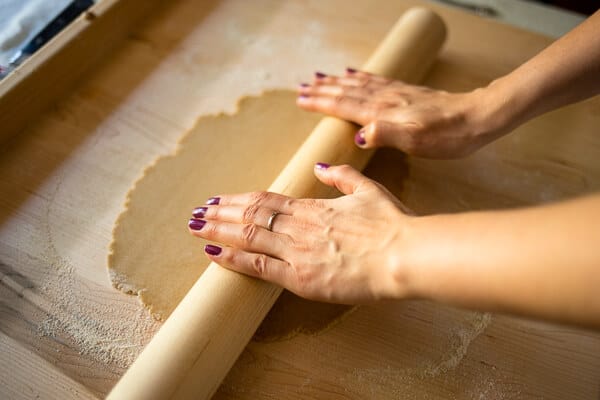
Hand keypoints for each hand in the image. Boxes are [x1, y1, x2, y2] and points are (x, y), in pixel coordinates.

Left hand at [187, 164, 412, 303]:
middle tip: (196, 212)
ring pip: (247, 237)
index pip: (265, 200)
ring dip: (218, 231)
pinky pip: (258, 268)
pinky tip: (213, 253)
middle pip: (249, 216)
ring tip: (194, 227)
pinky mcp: (300, 279)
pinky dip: (233, 259)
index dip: (238, 200)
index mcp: (312, 207)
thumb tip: (320, 167)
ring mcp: (296, 253)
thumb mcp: (368, 191)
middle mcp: (298, 227)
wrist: (403, 256)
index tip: (218, 199)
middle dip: (220, 214)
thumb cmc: (391, 224)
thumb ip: (342, 176)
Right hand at [297, 69, 502, 158]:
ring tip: (319, 77)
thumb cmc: (447, 136)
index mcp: (383, 112)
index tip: (301, 99)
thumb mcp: (417, 142)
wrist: (477, 117)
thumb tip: (359, 136)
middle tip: (301, 88)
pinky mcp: (406, 93)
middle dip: (322, 90)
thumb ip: (386, 134)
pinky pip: (376, 81)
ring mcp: (396, 94)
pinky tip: (354, 73)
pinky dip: (360, 76)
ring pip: (358, 84)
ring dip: (336, 82)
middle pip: (347, 92)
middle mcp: (386, 99)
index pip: (344, 105)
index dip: (321, 102)